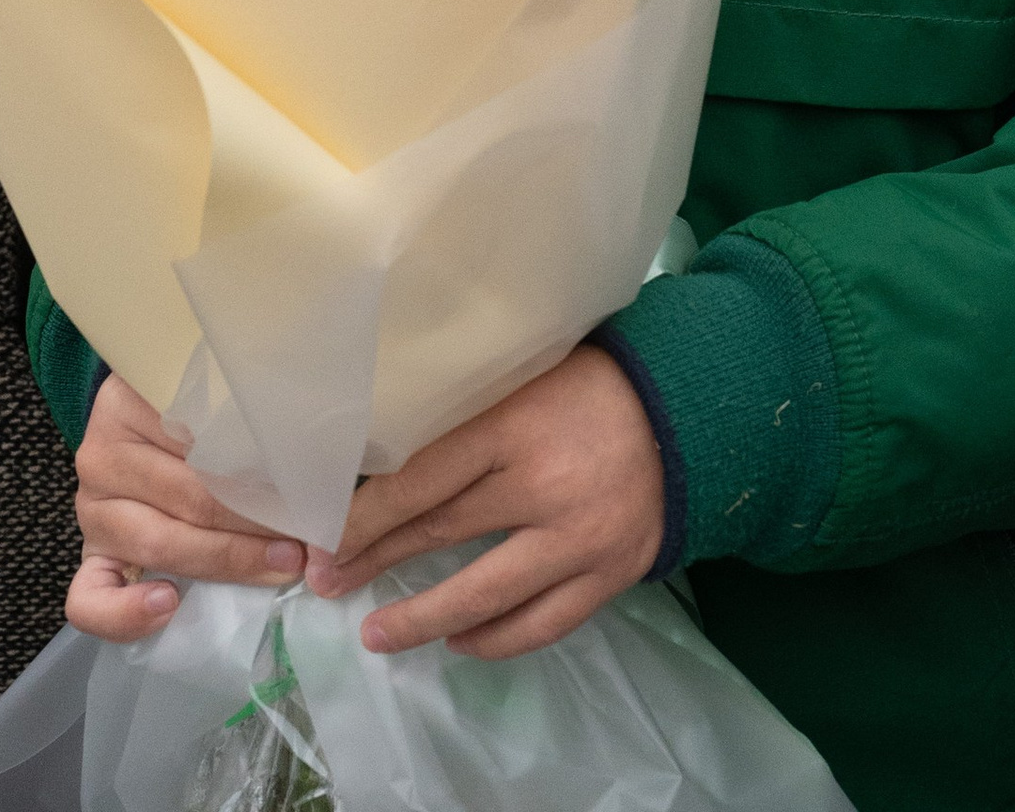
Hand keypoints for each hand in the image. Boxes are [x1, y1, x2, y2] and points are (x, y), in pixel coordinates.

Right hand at [64, 375, 306, 641]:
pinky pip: (89, 598)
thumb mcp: (211, 398)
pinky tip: (169, 604)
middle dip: (255, 520)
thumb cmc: (194, 415)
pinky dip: (127, 611)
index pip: (201, 438)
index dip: (259, 467)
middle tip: (306, 535)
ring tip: (278, 565)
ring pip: (158, 542)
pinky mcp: (88, 553)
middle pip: (188, 495)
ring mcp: (90, 507)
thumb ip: (241, 418)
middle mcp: (103, 454)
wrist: (145, 426)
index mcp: (130, 403)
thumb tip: (309, 463)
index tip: (307, 487)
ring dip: (227, 559)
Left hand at [308, 346, 666, 661]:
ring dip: (422, 619)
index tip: (322, 534)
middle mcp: (544, 486)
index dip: (367, 513)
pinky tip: (458, 639)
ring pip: (484, 595)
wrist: (691, 411)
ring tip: (377, 634)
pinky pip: (539, 624)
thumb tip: (384, 454)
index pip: (423, 477)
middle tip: (328, 580)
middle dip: (376, 559)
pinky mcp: (609, 575)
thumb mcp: (523, 376)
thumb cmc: (591, 383)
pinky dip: (493, 639)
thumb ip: (467, 412)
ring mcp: (579, 539)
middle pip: (441, 532)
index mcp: (517, 422)